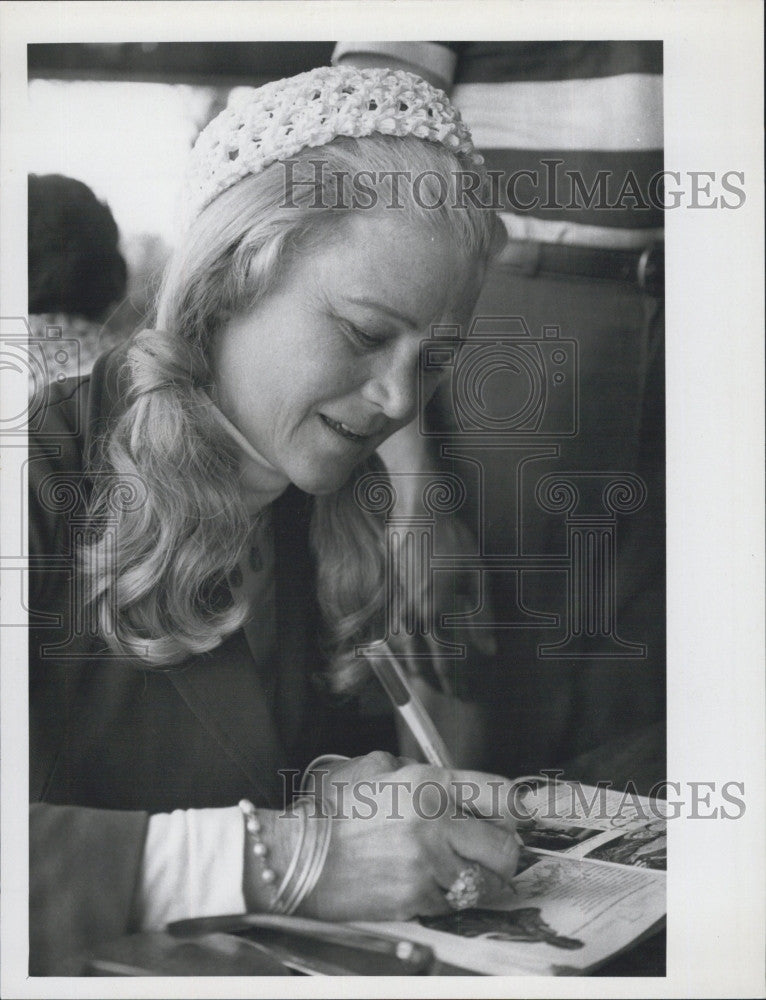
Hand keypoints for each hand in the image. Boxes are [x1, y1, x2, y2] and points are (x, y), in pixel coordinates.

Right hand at [296, 751, 521, 920]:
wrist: (302, 856)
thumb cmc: (335, 810)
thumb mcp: (376, 768)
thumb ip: (420, 772)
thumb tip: (456, 785)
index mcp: (428, 784)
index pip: (497, 794)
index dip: (516, 807)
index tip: (518, 815)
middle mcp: (436, 823)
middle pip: (504, 847)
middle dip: (505, 852)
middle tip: (496, 851)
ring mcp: (429, 865)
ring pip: (485, 882)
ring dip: (481, 879)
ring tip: (466, 872)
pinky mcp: (418, 898)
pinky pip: (454, 902)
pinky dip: (450, 896)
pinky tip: (432, 883)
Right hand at [387, 514, 496, 697]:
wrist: (419, 510)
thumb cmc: (453, 538)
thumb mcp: (477, 573)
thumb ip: (481, 615)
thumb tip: (488, 650)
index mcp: (440, 608)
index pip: (447, 656)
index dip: (454, 678)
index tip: (461, 693)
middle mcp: (416, 610)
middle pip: (422, 656)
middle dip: (435, 678)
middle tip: (447, 692)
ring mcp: (400, 601)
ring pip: (403, 645)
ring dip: (412, 666)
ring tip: (422, 680)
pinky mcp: (390, 591)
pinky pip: (393, 628)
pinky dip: (399, 645)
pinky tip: (406, 650)